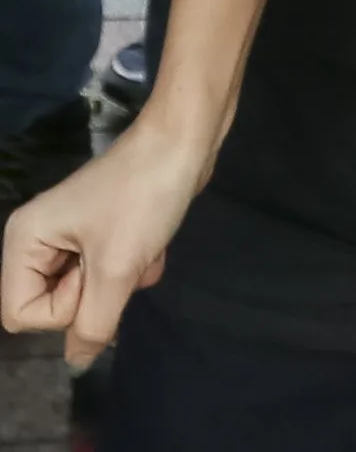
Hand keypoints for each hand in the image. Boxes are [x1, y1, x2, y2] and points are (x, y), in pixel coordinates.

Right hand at [0, 113, 210, 365]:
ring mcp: (71, 233)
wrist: (186, 141)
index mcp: (24, 240)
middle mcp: (39, 237)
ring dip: (121, 280)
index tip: (93, 273)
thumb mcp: (116, 269)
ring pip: (87, 294)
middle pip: (54, 306)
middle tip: (120, 258)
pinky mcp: (102, 231)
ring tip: (141, 245)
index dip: (62, 308)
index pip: (21, 315)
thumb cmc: (144, 198)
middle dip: (97, 294)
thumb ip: (92, 324)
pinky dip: (133, 265)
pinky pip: (109, 273)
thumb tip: (77, 361)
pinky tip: (153, 241)